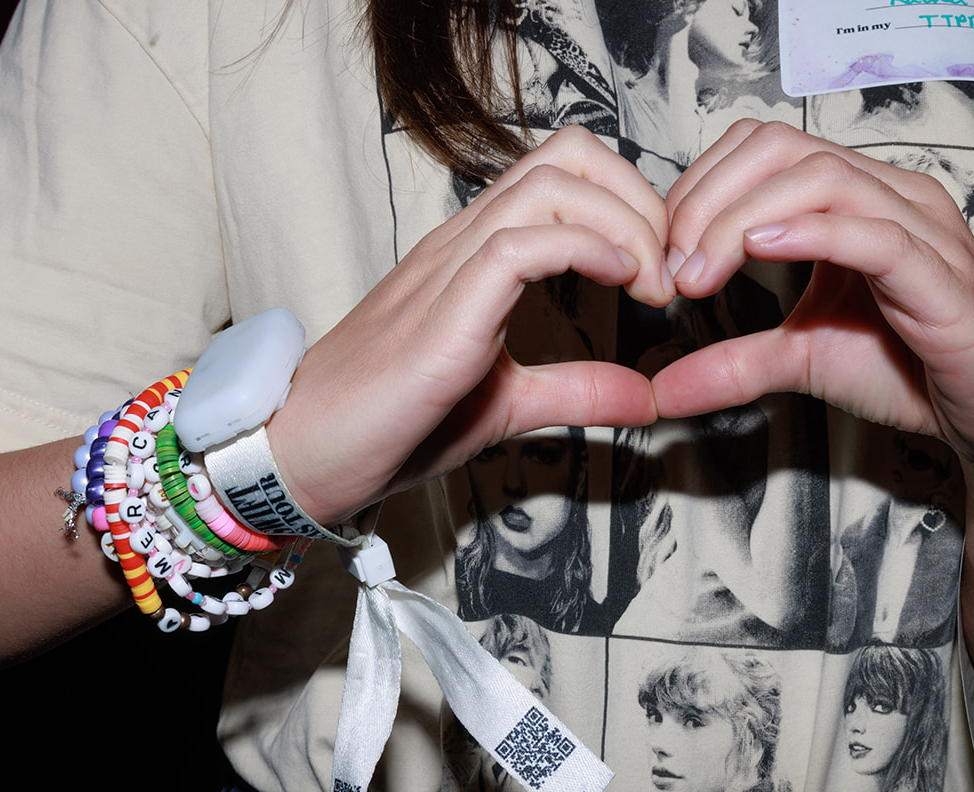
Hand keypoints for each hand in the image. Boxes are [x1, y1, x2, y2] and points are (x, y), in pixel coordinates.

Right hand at [268, 126, 675, 525]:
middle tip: (667, 271)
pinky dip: (586, 250)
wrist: (306, 454)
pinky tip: (616, 286)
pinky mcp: (442, 312)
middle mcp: (464, 244)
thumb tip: (646, 395)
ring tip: (650, 284)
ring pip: (551, 184)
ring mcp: (449, 269)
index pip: (565, 173)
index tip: (661, 271)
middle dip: (640, 198)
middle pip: (568, 155)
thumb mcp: (507, 404)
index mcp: (477, 254)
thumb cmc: (388, 424)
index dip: (632, 203)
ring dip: (624, 223)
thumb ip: (576, 389)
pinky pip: (520, 244)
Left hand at [652, 119, 973, 476]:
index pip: (762, 150)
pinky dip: (812, 233)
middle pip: (782, 150)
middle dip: (709, 200)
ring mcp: (923, 231)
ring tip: (699, 272)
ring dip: (743, 220)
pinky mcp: (944, 280)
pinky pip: (874, 234)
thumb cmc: (913, 372)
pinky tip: (761, 249)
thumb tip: (657, 390)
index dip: (699, 190)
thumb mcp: (801, 360)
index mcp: (855, 199)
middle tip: (669, 268)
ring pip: (822, 180)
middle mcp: (891, 197)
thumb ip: (732, 364)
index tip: (660, 255)